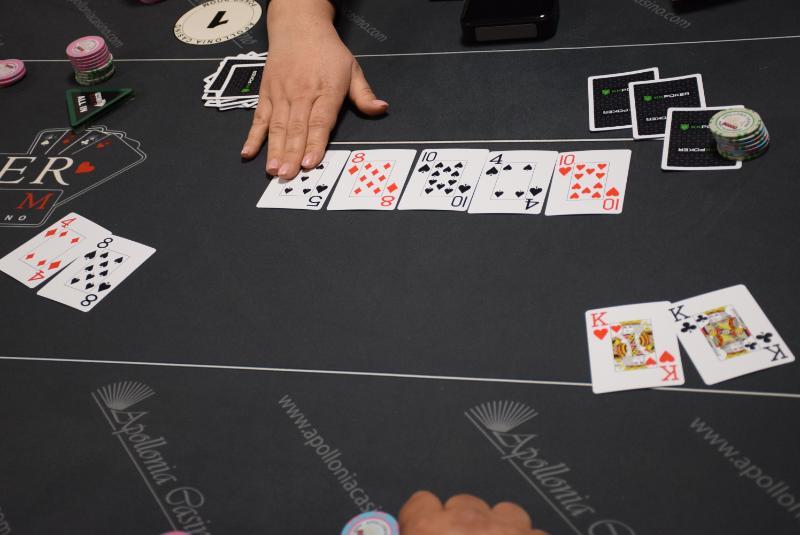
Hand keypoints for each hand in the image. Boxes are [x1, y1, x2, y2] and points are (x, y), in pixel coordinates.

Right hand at [241, 0, 387, 178]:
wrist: (298, 26)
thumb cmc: (328, 51)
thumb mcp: (352, 69)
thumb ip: (364, 94)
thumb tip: (382, 109)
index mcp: (325, 90)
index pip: (320, 121)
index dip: (314, 143)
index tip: (309, 162)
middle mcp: (301, 93)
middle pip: (296, 128)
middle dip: (292, 153)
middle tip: (288, 175)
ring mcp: (281, 94)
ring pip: (277, 126)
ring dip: (274, 149)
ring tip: (273, 170)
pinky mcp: (266, 93)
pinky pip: (259, 117)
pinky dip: (252, 136)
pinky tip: (248, 152)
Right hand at [399, 491, 548, 534]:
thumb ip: (410, 531)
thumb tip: (387, 534)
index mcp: (430, 529)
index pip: (419, 503)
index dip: (421, 519)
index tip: (423, 531)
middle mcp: (468, 522)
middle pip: (462, 503)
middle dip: (462, 524)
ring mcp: (507, 528)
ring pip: (502, 511)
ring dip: (498, 528)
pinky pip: (533, 530)